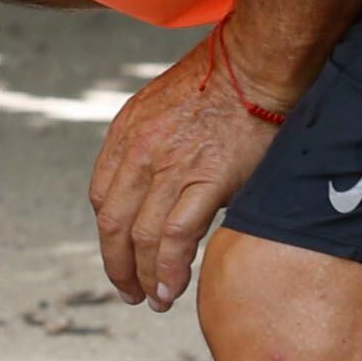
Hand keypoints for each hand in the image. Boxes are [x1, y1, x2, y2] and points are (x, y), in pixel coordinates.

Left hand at [88, 30, 291, 308]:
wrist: (258, 61)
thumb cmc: (227, 80)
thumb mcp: (168, 104)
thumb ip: (157, 142)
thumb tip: (165, 180)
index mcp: (127, 132)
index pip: (103, 195)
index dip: (110, 232)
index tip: (123, 252)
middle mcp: (139, 151)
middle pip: (112, 223)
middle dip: (117, 265)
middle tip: (129, 291)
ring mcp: (170, 166)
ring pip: (140, 236)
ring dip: (143, 276)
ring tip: (155, 299)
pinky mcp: (206, 179)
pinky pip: (175, 236)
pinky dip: (169, 269)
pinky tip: (172, 289)